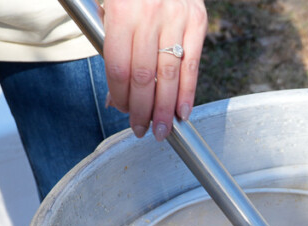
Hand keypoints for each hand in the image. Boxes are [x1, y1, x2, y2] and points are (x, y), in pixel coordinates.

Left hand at [101, 0, 206, 140]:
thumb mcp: (109, 8)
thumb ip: (111, 48)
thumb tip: (117, 97)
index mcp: (122, 11)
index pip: (120, 67)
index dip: (121, 96)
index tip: (122, 112)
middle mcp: (150, 15)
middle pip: (145, 76)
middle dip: (143, 110)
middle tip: (142, 131)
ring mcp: (177, 18)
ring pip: (170, 74)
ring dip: (165, 108)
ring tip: (162, 130)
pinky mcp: (197, 20)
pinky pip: (192, 64)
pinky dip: (188, 92)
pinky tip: (183, 112)